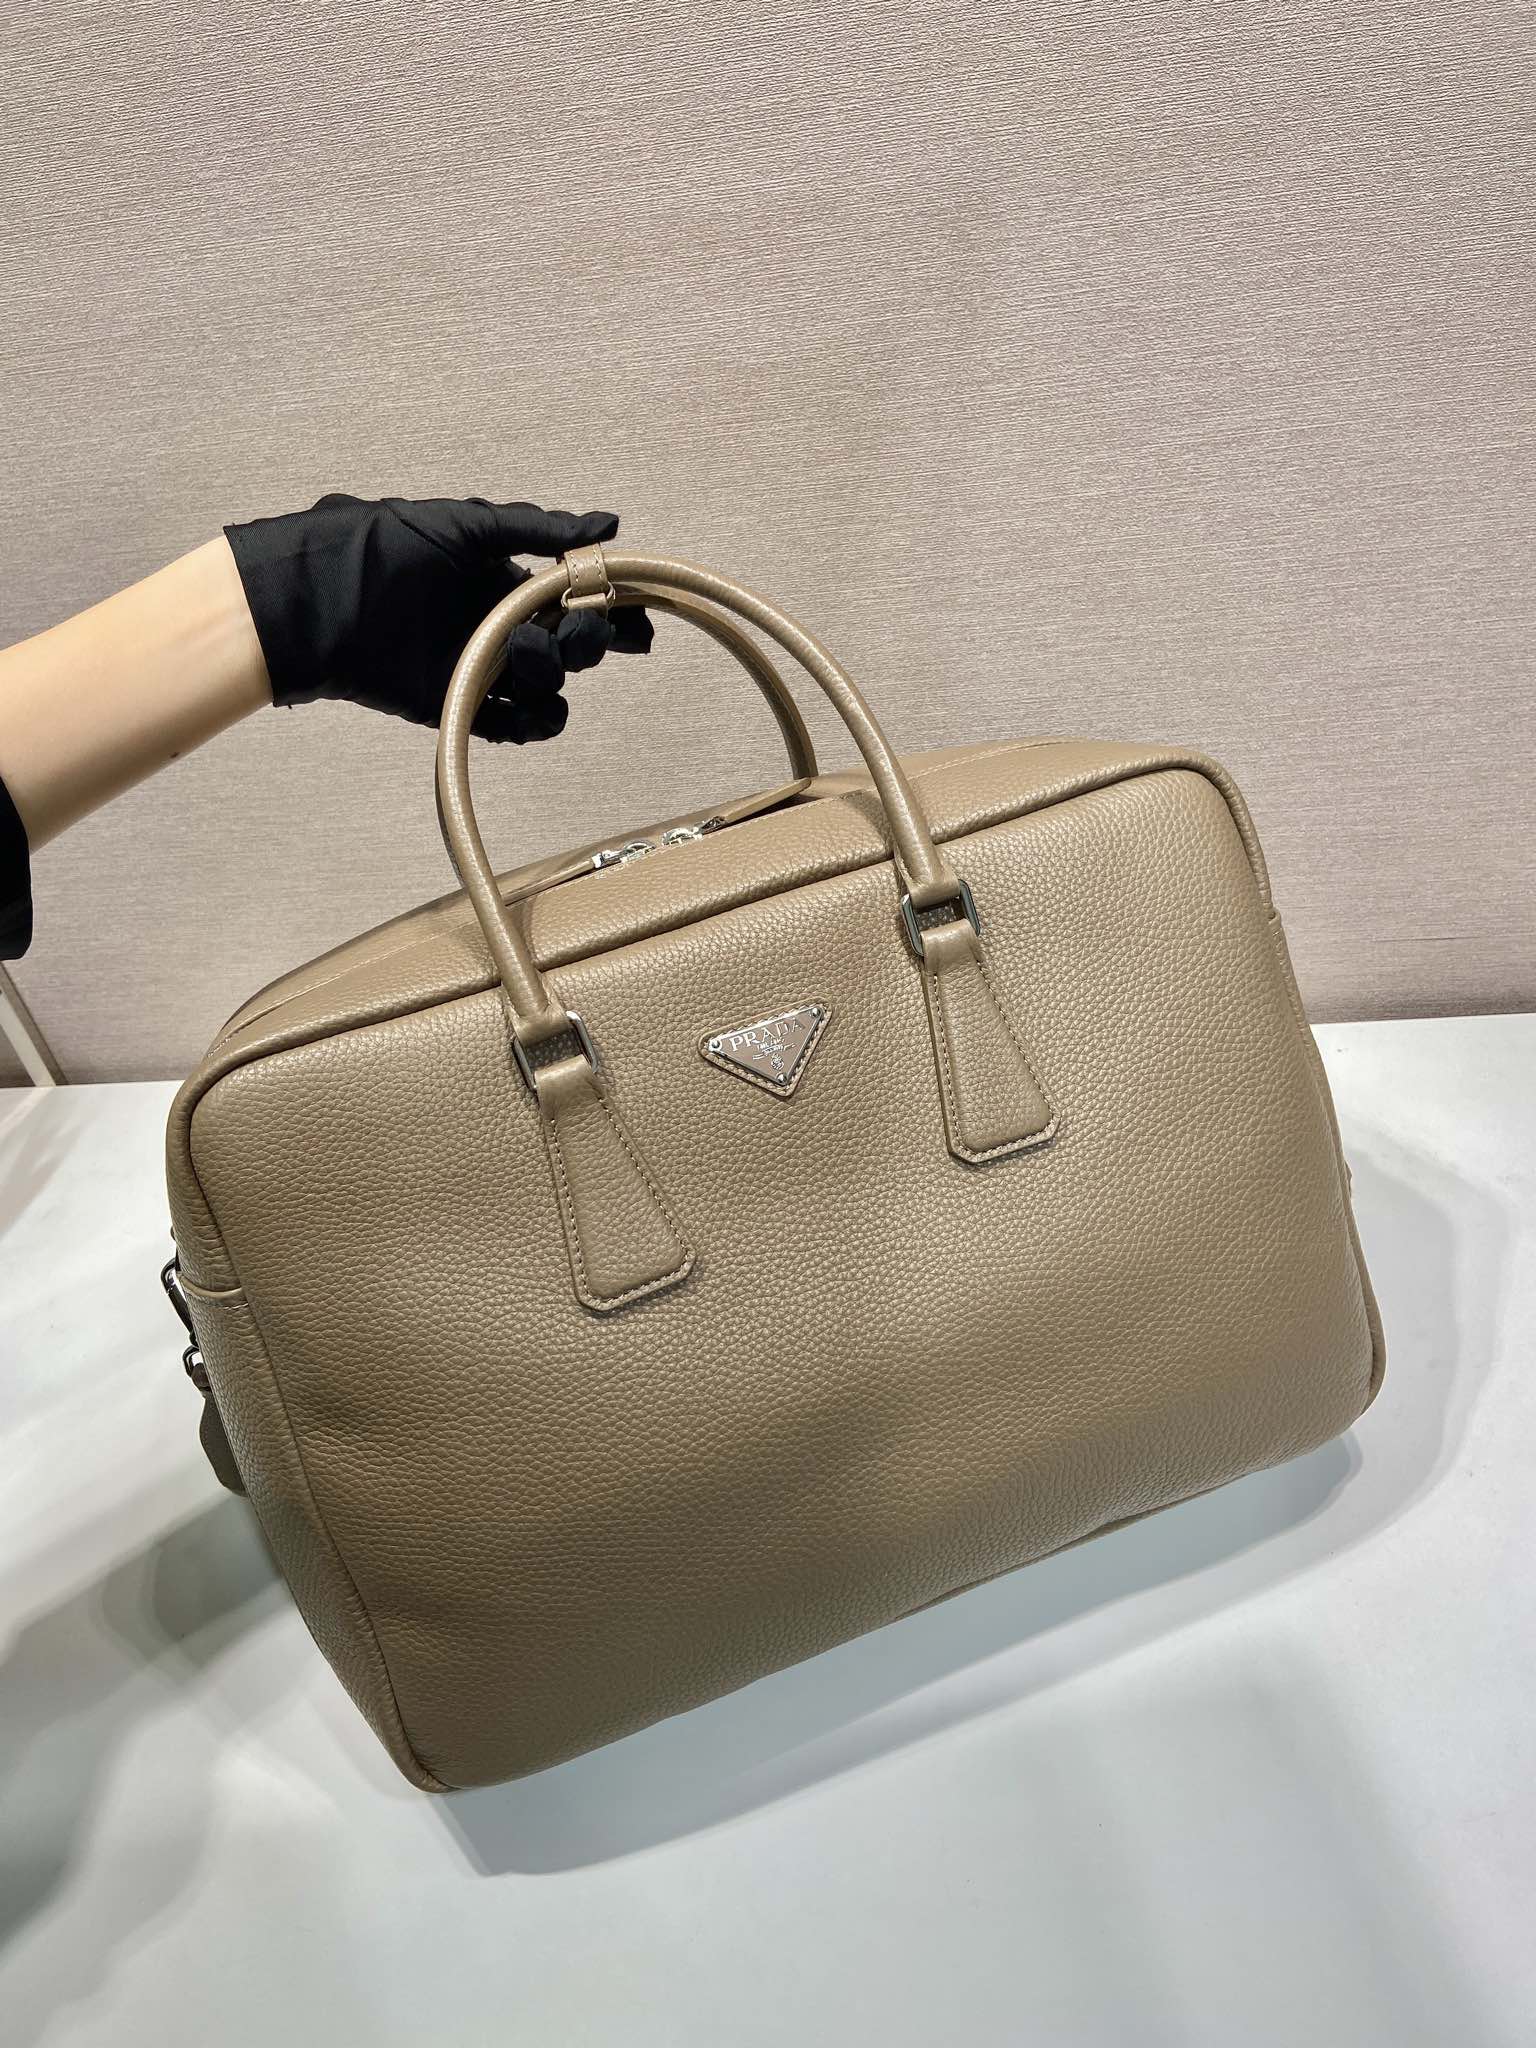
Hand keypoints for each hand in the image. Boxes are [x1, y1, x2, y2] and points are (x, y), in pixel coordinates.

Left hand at [223, 495, 651, 741]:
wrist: (318, 599)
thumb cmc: (381, 547)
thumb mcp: (465, 525)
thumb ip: (535, 526)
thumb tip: (609, 522)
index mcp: (502, 579)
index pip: (573, 600)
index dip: (610, 610)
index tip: (638, 620)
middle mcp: (497, 626)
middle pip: (570, 647)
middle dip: (587, 642)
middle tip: (576, 631)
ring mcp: (480, 668)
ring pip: (548, 689)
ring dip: (552, 676)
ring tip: (521, 653)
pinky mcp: (458, 706)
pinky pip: (514, 727)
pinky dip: (531, 724)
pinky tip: (529, 710)